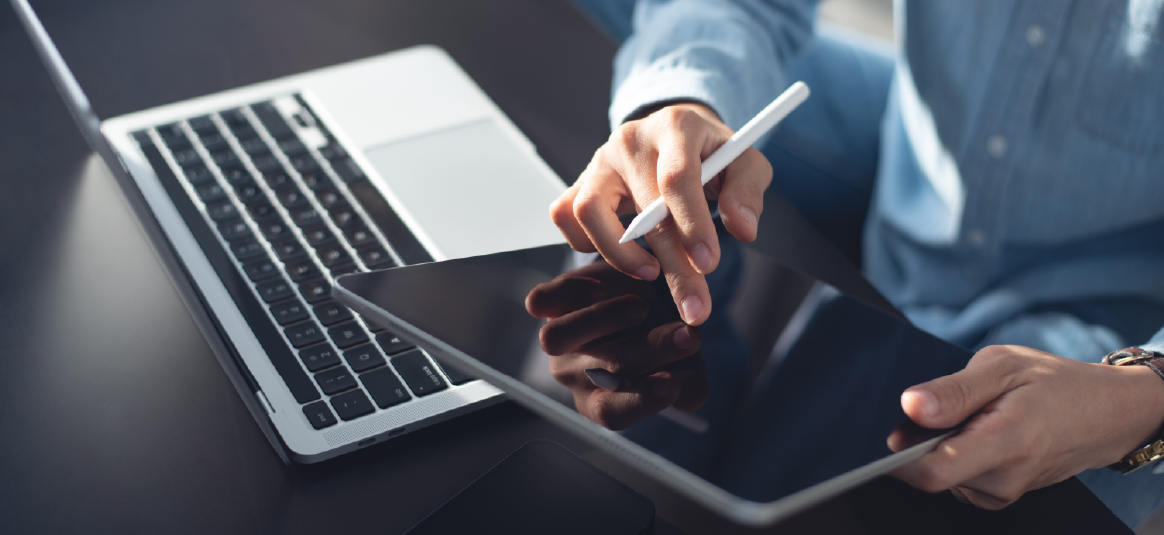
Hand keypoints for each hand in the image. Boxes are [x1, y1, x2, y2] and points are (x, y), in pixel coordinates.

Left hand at [525, 260, 707, 429]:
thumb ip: (689, 386)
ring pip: (555, 339)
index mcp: (604, 400)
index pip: (613, 412)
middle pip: (600, 371)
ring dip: (602, 321)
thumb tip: (683, 391)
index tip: (672, 384)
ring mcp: (559, 340)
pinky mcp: (549, 304)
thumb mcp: (686, 365)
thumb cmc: (665, 336)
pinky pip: (539, 302)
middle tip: (685, 335)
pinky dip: (567, 293)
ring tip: (641, 307)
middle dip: (649, 351)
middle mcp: (575, 374)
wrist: (646, 290)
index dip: (641, 401)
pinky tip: (601, 286)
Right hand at [549, 103, 772, 325]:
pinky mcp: (581, 179)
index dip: (693, 225)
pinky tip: (621, 254)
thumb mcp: (746, 165)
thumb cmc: (714, 156)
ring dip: (619, 254)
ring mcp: (600, 160)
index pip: (677, 178)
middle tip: (694, 306)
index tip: (708, 265)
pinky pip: (565, 215)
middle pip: (643, 210)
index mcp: (676, 126)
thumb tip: (742, 229)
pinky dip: (584, 242)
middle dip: (672, 266)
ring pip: (588, 211)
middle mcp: (631, 138)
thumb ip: (747, 193)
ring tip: (651, 273)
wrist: (680, 138)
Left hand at [889, 345, 1163, 508]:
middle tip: (940, 405)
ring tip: (972, 415)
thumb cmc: (1055, 383)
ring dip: (941, 446)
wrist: (1105, 413)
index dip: (898, 457)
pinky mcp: (999, 495)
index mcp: (1006, 443)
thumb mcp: (1004, 366)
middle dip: (921, 440)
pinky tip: (976, 433)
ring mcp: (1003, 493)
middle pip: (932, 473)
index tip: (889, 432)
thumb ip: (954, 390)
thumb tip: (910, 406)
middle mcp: (1004, 479)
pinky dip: (956, 455)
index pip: (933, 472)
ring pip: (943, 476)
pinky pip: (957, 479)